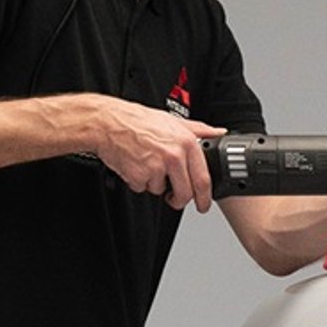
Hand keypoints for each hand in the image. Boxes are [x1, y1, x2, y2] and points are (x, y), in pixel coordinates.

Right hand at [90, 102, 225, 211]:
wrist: (108, 123)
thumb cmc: (138, 121)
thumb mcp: (173, 121)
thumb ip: (199, 130)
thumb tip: (218, 133)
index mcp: (186, 142)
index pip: (203, 178)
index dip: (204, 197)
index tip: (203, 204)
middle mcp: (174, 155)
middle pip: (185, 193)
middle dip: (179, 200)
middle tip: (174, 198)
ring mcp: (156, 167)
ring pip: (162, 191)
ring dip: (155, 184)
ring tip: (147, 165)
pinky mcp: (139, 176)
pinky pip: (143, 188)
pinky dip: (138, 182)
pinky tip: (135, 165)